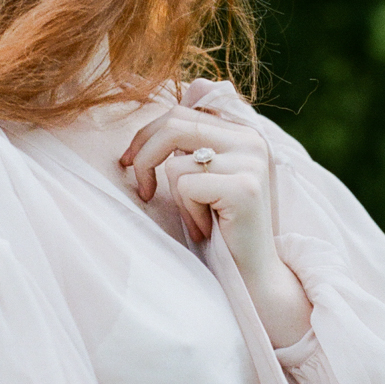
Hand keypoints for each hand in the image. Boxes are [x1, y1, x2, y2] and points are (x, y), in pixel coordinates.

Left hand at [119, 105, 311, 349]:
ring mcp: (250, 161)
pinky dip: (188, 214)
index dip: (148, 132)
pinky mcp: (244, 187)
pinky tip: (207, 229)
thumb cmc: (221, 227)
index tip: (130, 161)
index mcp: (242, 132)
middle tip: (143, 190)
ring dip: (176, 200)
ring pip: (176, 163)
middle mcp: (250, 140)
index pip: (182, 110)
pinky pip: (186, 187)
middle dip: (145, 158)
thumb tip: (163, 114)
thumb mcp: (205, 178)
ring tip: (196, 219)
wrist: (254, 273)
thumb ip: (191, 144)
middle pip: (174, 125)